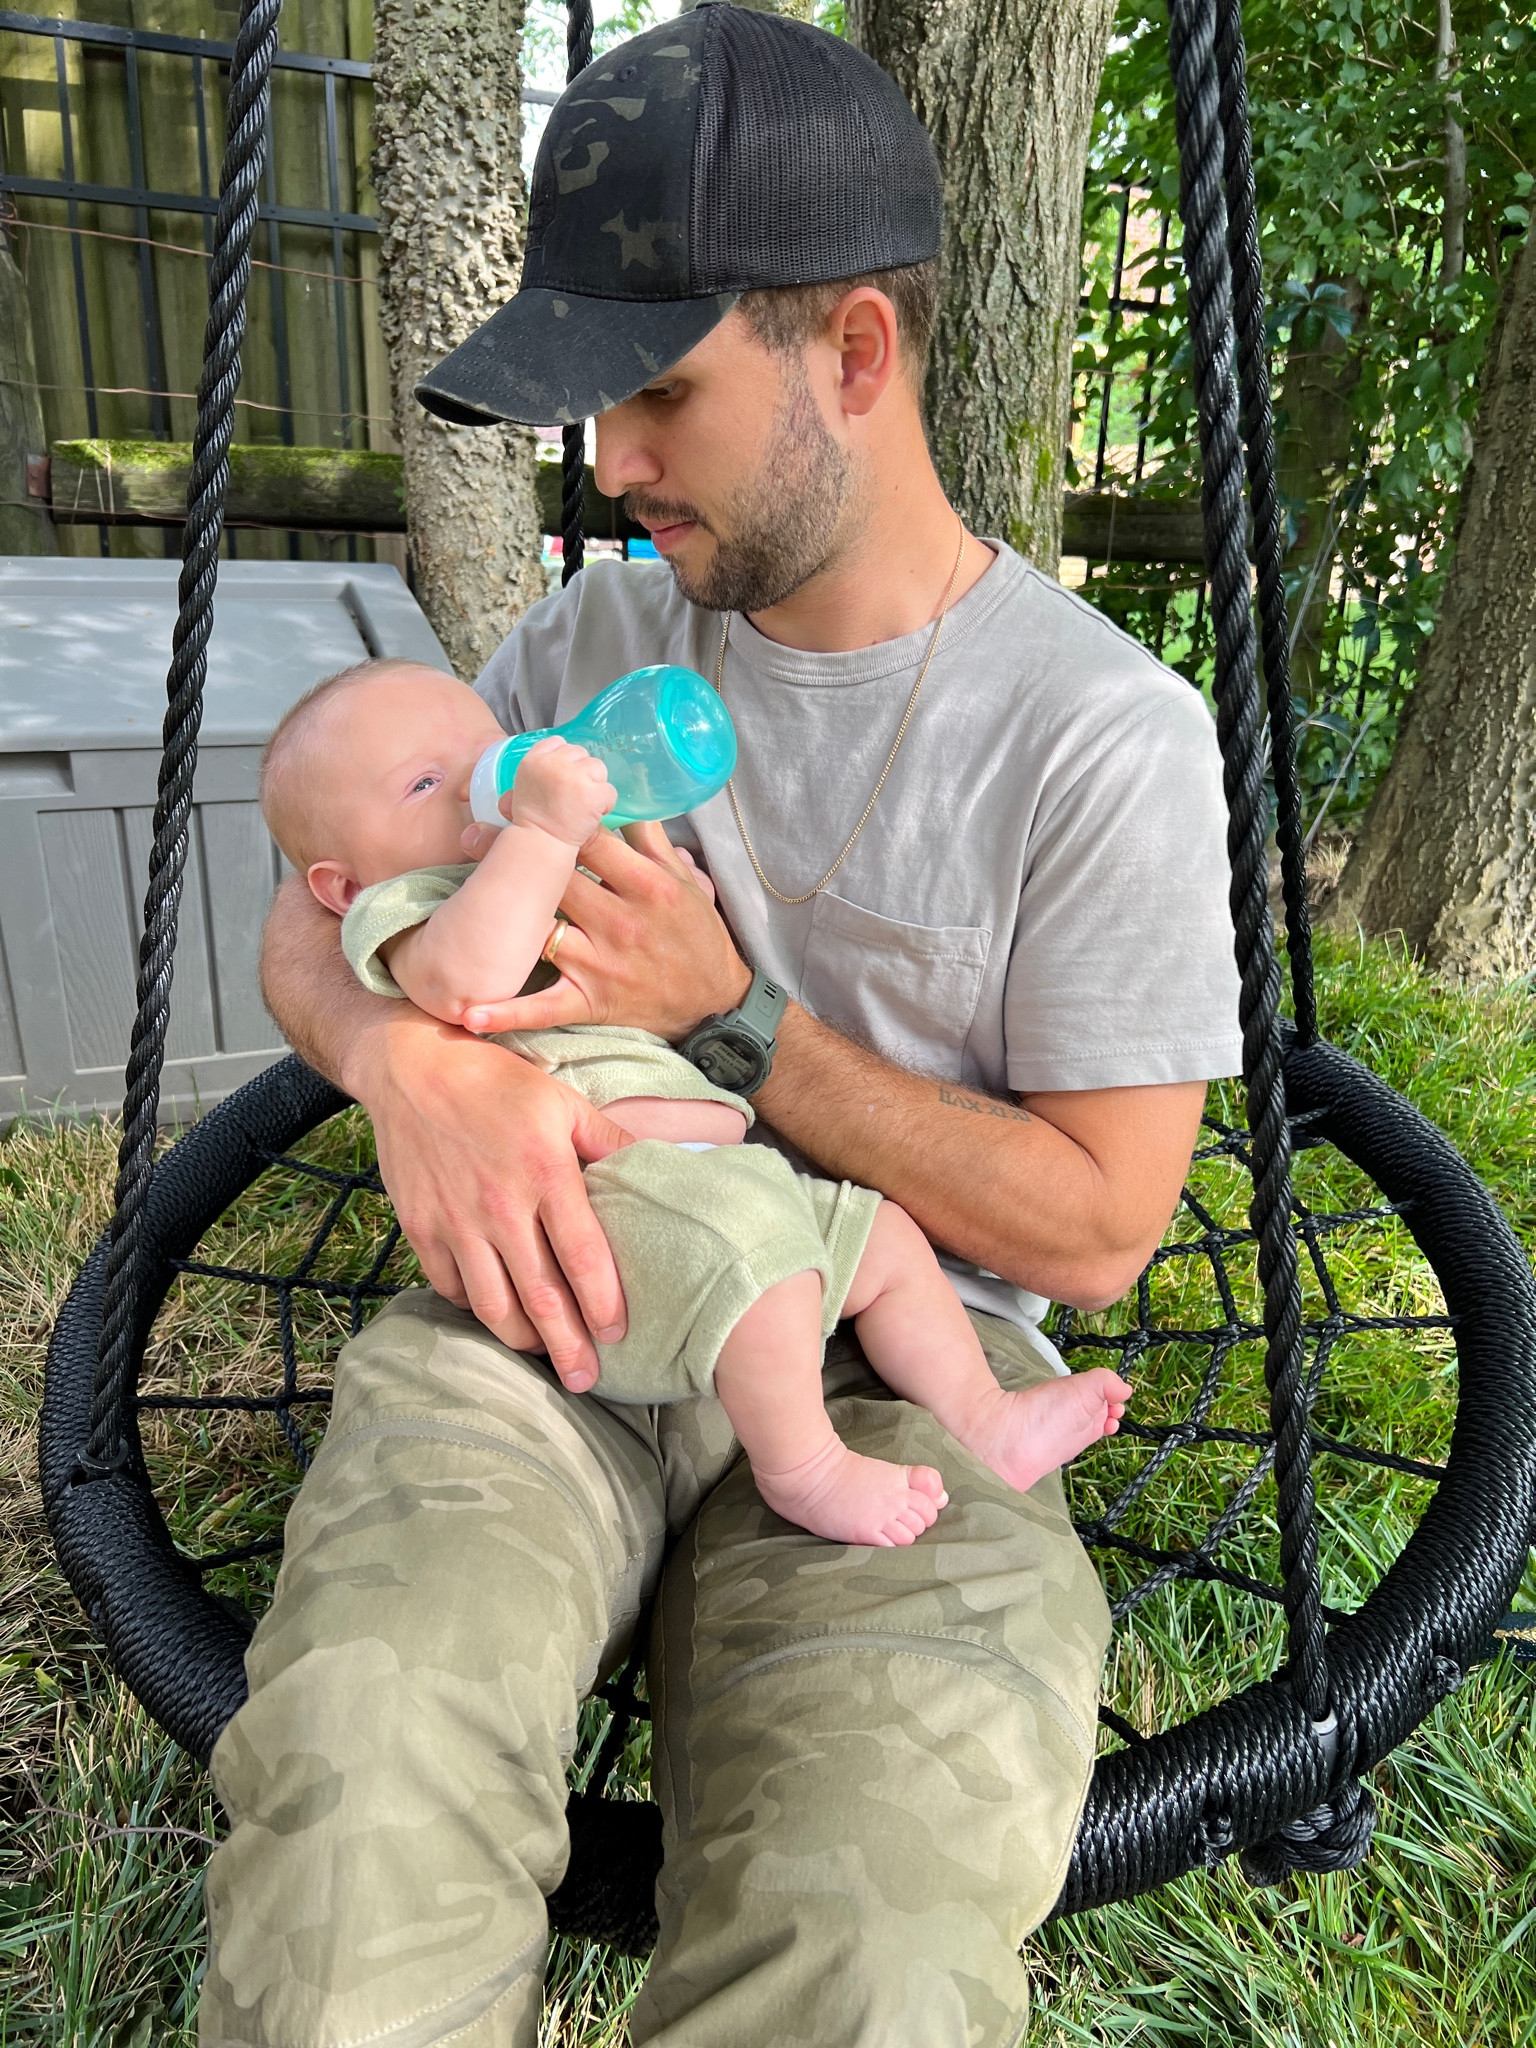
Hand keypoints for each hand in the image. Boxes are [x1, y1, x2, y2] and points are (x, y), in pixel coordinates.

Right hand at [350, 1014, 631, 1388]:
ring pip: (493, 1305)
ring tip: (545, 1356)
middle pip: (542, 1297)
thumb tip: (658, 1165)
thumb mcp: (564, 1101)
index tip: (618, 1335)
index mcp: (546, 1173)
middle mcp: (501, 1206)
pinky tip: (497, 1314)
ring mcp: (456, 1221)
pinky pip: (452, 1287)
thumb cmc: (498, 1082)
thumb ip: (610, 1141)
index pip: (583, 1257)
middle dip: (568, 1347)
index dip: (604, 1305)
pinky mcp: (420, 1227)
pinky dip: (476, 1309)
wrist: (412, 1067)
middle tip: (587, 1381)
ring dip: (522, 1339)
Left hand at [460, 820, 750, 1037]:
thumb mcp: (687, 883)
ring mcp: (601, 964)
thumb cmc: (697, 937)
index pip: (591, 841)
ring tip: (459, 897)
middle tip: (470, 833)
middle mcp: (621, 922)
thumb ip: (651, 842)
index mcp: (648, 886)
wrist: (714, 1005)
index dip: (552, 819)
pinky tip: (469, 1012)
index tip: (518, 804)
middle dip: (511, 853)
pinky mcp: (590, 1002)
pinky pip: (543, 1008)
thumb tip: (618, 800)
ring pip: (541, 931)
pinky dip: (507, 1013)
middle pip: (555, 879)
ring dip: (498, 917)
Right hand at [509, 737, 616, 847]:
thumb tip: (565, 761)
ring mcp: (574, 776)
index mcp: (534, 759)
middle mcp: (554, 762)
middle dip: (582, 773)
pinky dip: (605, 804)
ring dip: (595, 786)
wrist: (541, 842)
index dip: (567, 760)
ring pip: (598, 769)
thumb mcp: (526, 784)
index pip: (559, 743)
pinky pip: (610, 791)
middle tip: (573, 796)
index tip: (566, 778)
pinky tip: (590, 815)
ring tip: (581, 806)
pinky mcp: (592, 792)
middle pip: (581, 754)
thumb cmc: (534, 820)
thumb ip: (543, 767)